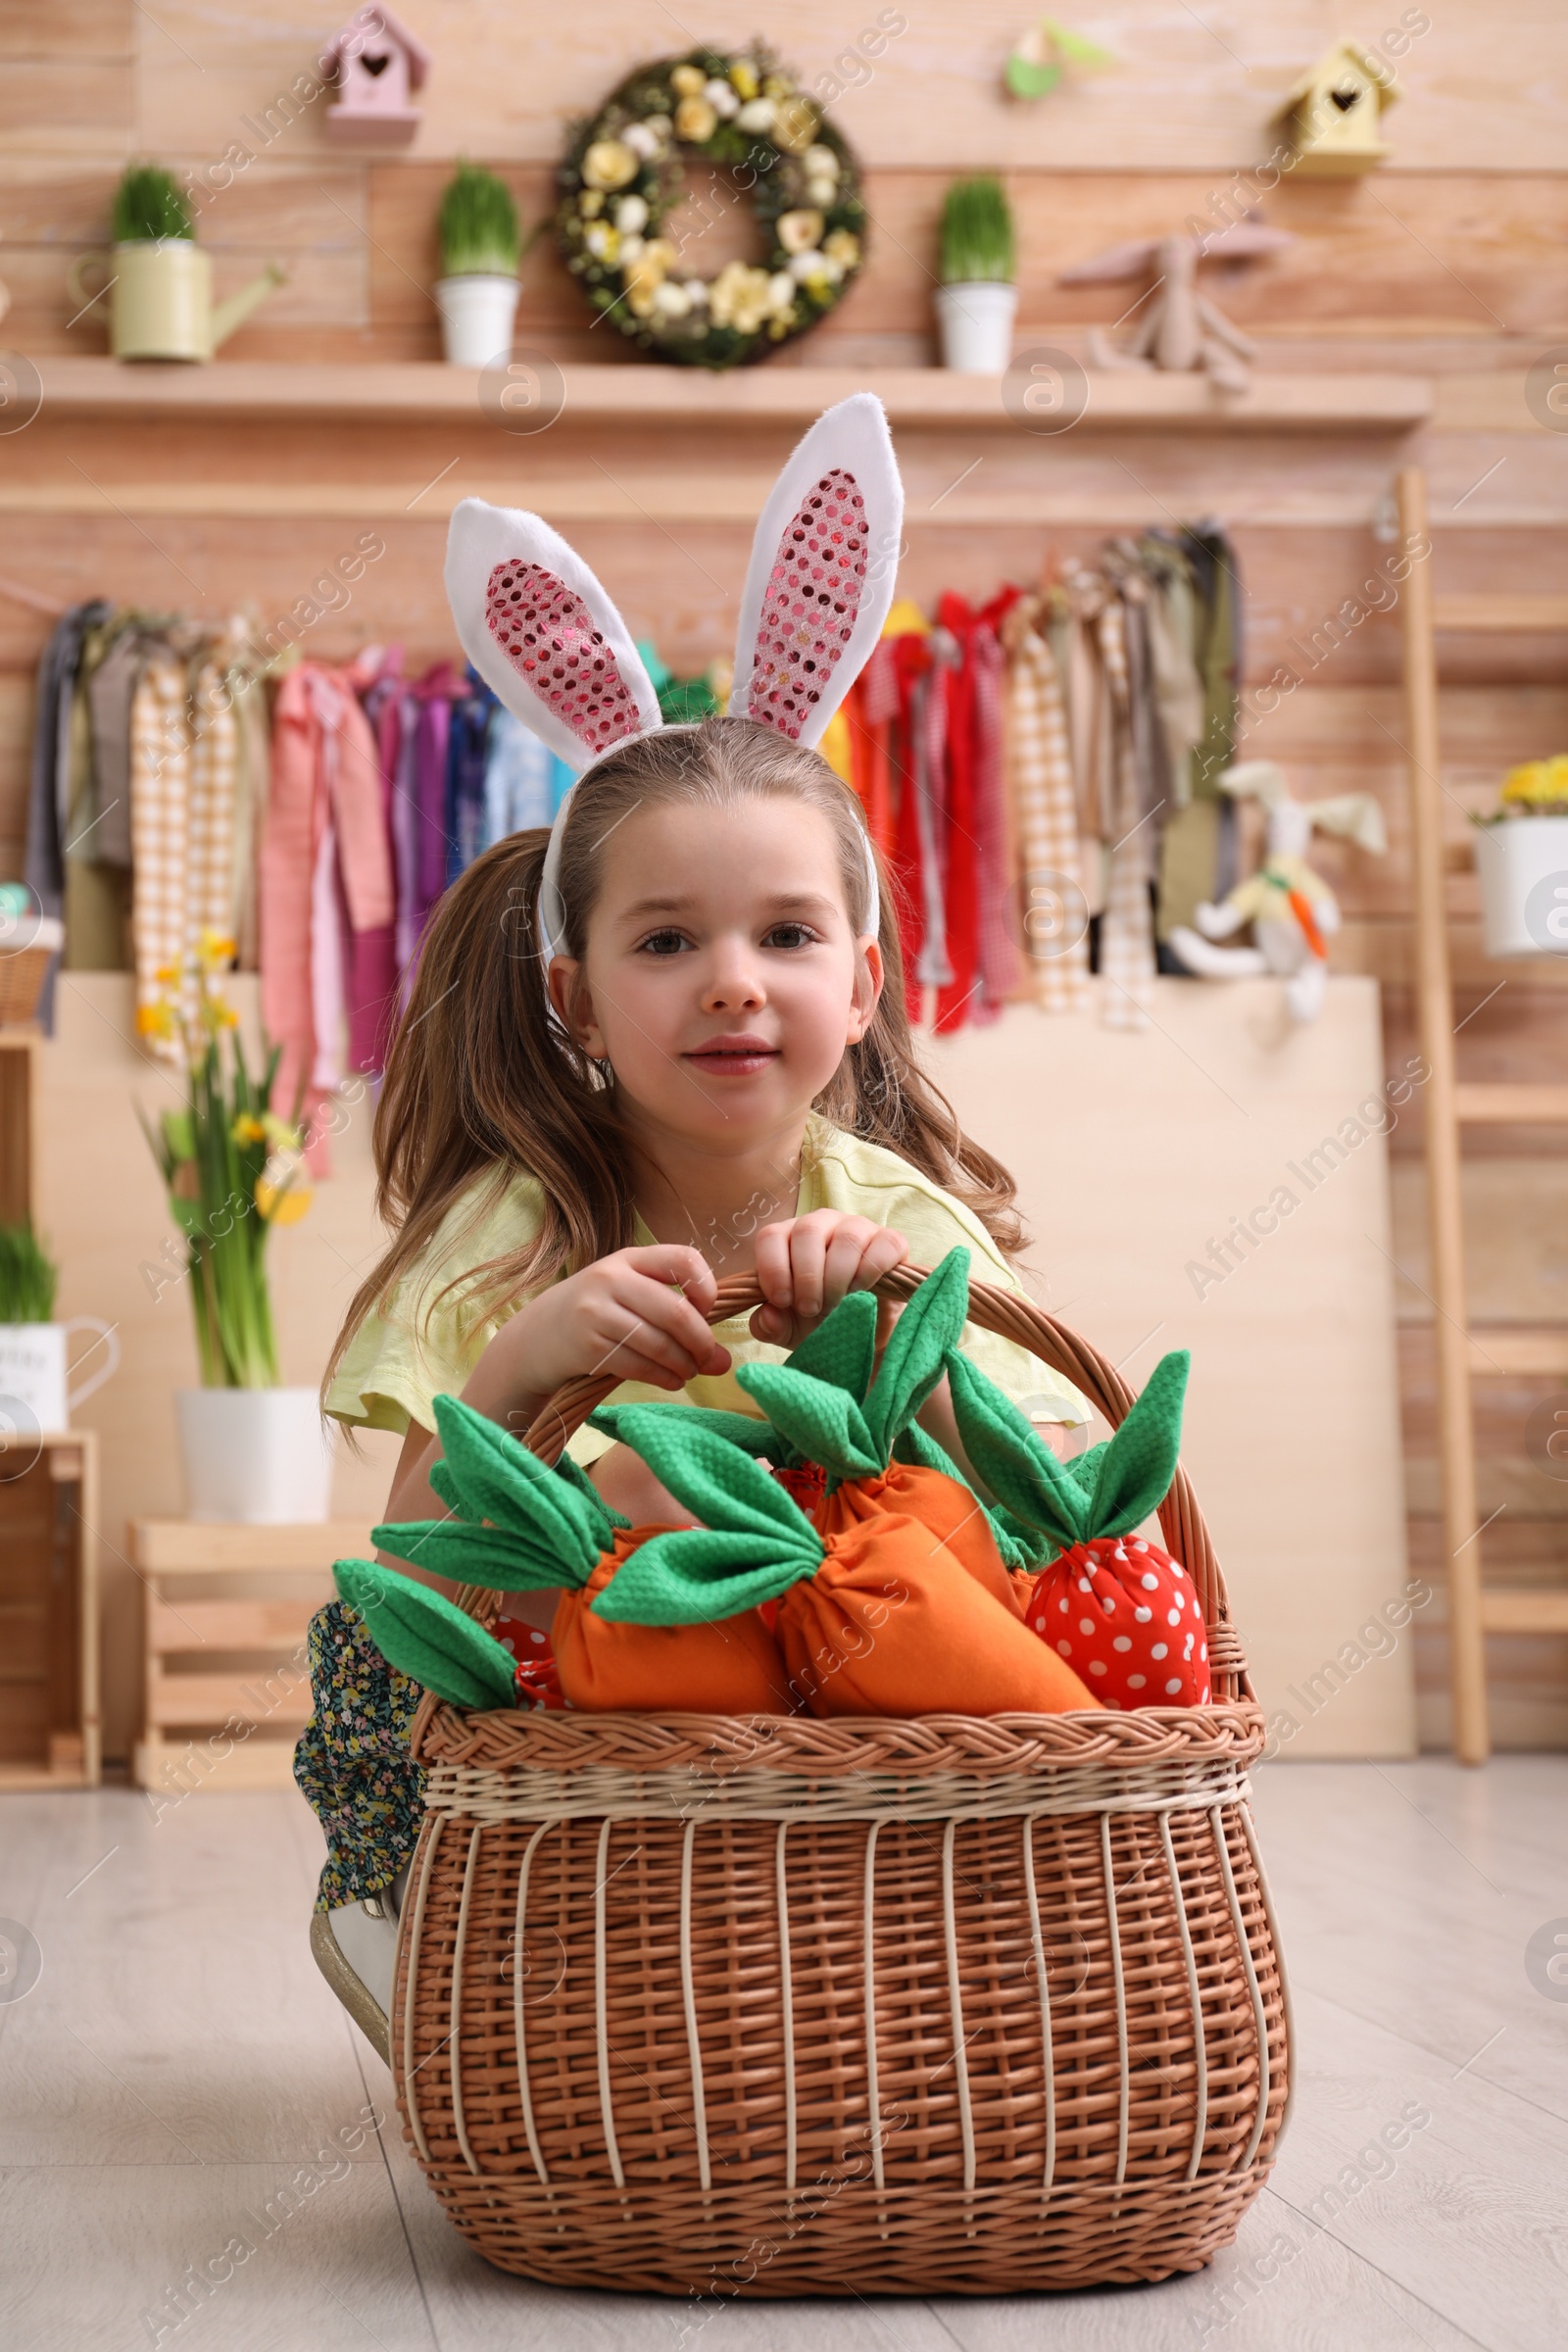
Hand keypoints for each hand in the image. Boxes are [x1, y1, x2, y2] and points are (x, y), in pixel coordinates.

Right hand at [473, 1244, 730, 1422]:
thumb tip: (725, 1359)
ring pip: (659, 1343)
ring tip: (689, 1372)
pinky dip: (663, 1377)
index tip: (708, 1310)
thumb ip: (675, 1314)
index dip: (707, 1287)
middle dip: (702, 1342)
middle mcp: (611, 1279)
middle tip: (711, 1359)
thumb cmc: (597, 1313)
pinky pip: (638, 1364)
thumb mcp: (628, 1294)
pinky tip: (671, 1380)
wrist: (536, 1336)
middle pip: (676, 1311)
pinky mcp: (587, 1346)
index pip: (683, 1259)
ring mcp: (595, 1312)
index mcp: (629, 1258)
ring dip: (684, 1364)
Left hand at [749, 1211, 907, 1349]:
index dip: (773, 1269)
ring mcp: (858, 1227)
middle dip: (807, 1277)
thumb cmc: (821, 1320)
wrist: (865, 1332)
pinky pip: (884, 1244)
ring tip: (836, 1305)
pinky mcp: (891, 1241)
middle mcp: (822, 1224)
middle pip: (807, 1231)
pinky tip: (860, 1292)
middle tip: (810, 1309)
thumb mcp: (789, 1329)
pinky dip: (870, 1271)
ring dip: (837, 1277)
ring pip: (846, 1237)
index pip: (771, 1236)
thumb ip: (769, 1325)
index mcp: (789, 1238)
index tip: (782, 1301)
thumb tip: (767, 1316)